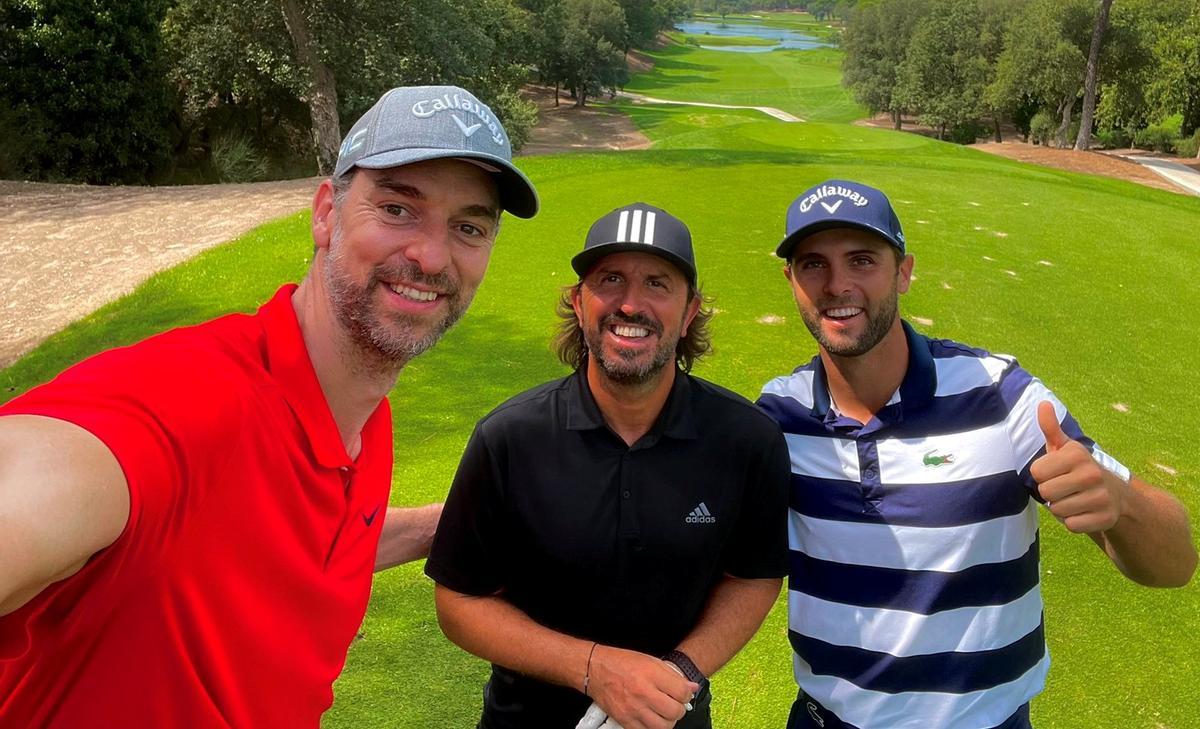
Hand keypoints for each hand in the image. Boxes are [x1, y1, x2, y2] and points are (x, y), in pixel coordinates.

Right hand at [584, 646, 697, 728]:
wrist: (594, 669)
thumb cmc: (622, 662)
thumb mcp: (650, 661)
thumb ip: (672, 675)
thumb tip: (692, 688)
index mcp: (651, 674)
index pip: (682, 692)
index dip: (686, 694)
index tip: (682, 693)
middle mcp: (643, 693)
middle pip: (675, 712)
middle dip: (678, 709)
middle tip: (673, 703)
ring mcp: (633, 709)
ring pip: (663, 726)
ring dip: (667, 721)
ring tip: (663, 713)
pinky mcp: (624, 720)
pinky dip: (652, 727)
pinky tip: (651, 718)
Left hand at [1031, 401, 1126, 532]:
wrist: (1118, 495)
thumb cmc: (1079, 469)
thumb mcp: (1065, 447)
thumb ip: (1051, 428)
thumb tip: (1042, 404)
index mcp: (1077, 454)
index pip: (1036, 472)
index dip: (1042, 475)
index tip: (1057, 472)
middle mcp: (1091, 473)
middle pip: (1045, 492)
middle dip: (1051, 493)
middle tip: (1066, 488)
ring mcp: (1100, 497)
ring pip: (1057, 510)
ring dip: (1062, 508)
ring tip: (1076, 499)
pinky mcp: (1105, 518)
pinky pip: (1071, 525)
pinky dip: (1074, 522)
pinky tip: (1084, 512)